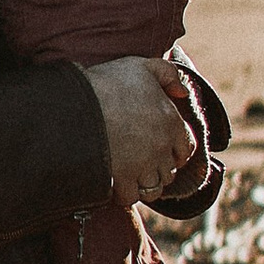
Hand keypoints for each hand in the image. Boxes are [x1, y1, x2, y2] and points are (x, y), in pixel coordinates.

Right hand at [83, 55, 195, 202]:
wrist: (77, 103)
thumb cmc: (109, 83)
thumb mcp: (141, 66)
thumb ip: (168, 74)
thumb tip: (183, 92)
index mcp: (172, 122)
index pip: (186, 148)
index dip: (175, 151)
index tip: (162, 150)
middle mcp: (162, 147)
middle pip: (169, 171)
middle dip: (158, 168)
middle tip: (143, 162)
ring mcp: (143, 165)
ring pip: (154, 188)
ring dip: (145, 183)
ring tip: (132, 175)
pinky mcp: (123, 179)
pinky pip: (132, 197)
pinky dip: (126, 193)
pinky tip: (117, 183)